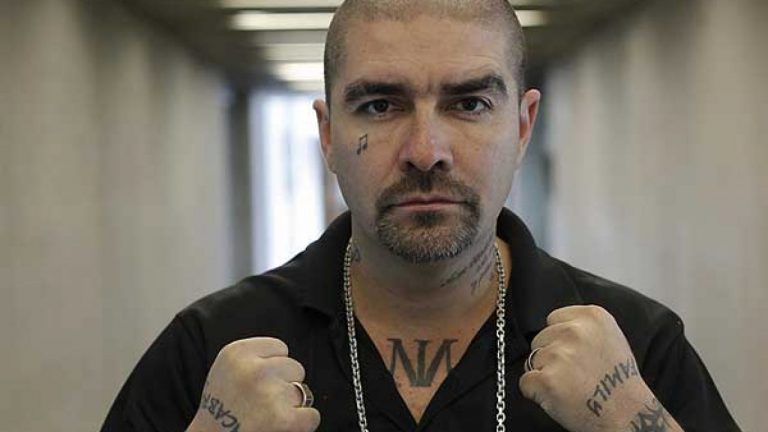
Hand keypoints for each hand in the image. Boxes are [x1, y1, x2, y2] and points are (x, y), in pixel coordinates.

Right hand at [186, 337, 319, 431]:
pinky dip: (303, 424)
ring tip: (268, 414)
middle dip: (284, 384)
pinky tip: (283, 426)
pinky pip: (312, 415)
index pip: (280, 347)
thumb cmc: (221, 408)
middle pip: (295, 367)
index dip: (274, 366)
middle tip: (263, 401)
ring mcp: (269, 393)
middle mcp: (253, 369)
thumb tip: (286, 355)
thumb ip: (254, 355)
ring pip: (303, 391)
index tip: (260, 381)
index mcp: (237, 352)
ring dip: (291, 405)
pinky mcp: (282, 418)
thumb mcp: (227, 367)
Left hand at [519, 305, 663, 431]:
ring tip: (571, 386)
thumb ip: (583, 327)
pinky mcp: (546, 380)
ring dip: (545, 374)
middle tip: (574, 374)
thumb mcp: (610, 338)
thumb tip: (555, 327)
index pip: (553, 319)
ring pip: (532, 360)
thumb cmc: (620, 382)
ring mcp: (559, 355)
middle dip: (550, 356)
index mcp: (592, 317)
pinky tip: (559, 397)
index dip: (559, 338)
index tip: (573, 353)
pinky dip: (536, 392)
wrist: (629, 416)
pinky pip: (526, 381)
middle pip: (540, 338)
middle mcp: (575, 331)